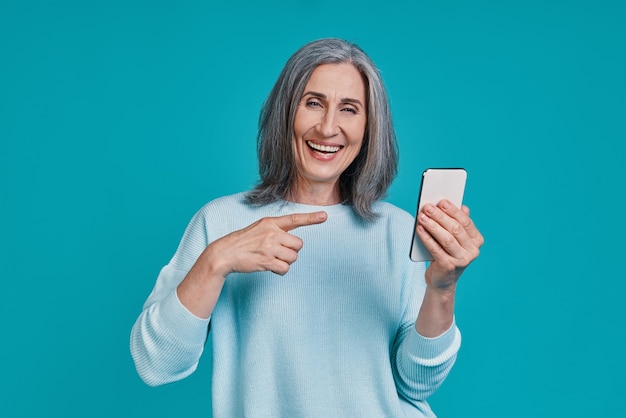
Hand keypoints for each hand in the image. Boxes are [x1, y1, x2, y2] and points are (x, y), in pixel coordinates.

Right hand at [210, 211, 327, 275]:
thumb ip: (277, 231)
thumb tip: (294, 244)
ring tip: (271, 259)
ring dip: (285, 262)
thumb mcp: (259, 228)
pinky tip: (271, 267)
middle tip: (277, 252)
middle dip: (291, 251)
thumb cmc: (244, 241)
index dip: (311, 218)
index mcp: (271, 222)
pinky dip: (280, 271)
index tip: (325, 216)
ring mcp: (269, 247)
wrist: (225, 253)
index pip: (294, 219)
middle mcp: (272, 233)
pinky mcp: (266, 261)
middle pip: (298, 245)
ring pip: (293, 258)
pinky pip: (285, 268)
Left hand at [415, 200, 483, 291]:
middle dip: (440, 216)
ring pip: (446, 239)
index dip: (453, 211)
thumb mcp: (455, 238)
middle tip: (427, 207)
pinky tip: (419, 229)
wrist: (442, 280)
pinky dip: (426, 238)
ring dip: (433, 226)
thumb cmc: (447, 254)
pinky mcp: (449, 267)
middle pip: (455, 229)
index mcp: (476, 240)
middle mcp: (472, 251)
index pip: (465, 222)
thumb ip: (457, 223)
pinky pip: (436, 249)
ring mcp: (462, 260)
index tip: (441, 201)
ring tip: (422, 216)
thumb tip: (460, 205)